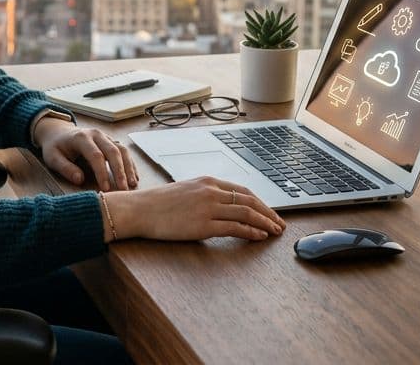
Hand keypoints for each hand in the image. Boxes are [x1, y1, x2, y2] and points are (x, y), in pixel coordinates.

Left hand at [35, 118, 138, 191]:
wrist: (59, 131)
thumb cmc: (55, 147)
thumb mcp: (52, 158)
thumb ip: (65, 168)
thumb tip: (80, 179)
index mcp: (81, 138)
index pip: (96, 156)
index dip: (102, 172)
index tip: (105, 188)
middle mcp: (96, 134)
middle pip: (113, 151)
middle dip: (120, 171)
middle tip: (124, 189)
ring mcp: (105, 136)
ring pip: (122, 150)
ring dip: (128, 167)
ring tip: (132, 184)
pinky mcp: (110, 141)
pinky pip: (124, 150)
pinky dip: (130, 163)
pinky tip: (134, 176)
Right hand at [104, 177, 284, 242]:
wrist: (139, 209)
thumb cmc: (158, 203)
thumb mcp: (186, 191)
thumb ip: (205, 195)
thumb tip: (221, 206)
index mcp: (208, 181)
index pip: (242, 191)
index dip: (260, 202)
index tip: (270, 212)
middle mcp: (211, 191)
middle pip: (249, 201)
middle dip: (268, 213)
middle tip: (280, 224)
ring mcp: (208, 207)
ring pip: (246, 214)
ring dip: (264, 223)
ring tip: (274, 232)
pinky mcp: (203, 225)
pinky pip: (234, 228)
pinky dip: (250, 232)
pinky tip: (258, 237)